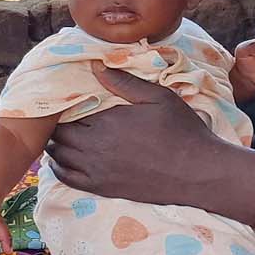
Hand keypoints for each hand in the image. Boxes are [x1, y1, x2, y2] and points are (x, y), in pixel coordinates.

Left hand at [47, 67, 227, 204]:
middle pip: (59, 132)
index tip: (69, 100)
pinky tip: (61, 160)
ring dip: (56, 143)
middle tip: (63, 117)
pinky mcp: (102, 188)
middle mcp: (96, 146)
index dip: (65, 104)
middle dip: (58, 123)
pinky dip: (58, 167)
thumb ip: (124, 82)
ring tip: (62, 135)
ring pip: (59, 154)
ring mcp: (97, 170)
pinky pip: (66, 178)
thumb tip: (94, 66)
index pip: (69, 110)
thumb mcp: (158, 97)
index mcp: (107, 121)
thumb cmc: (182, 131)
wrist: (197, 172)